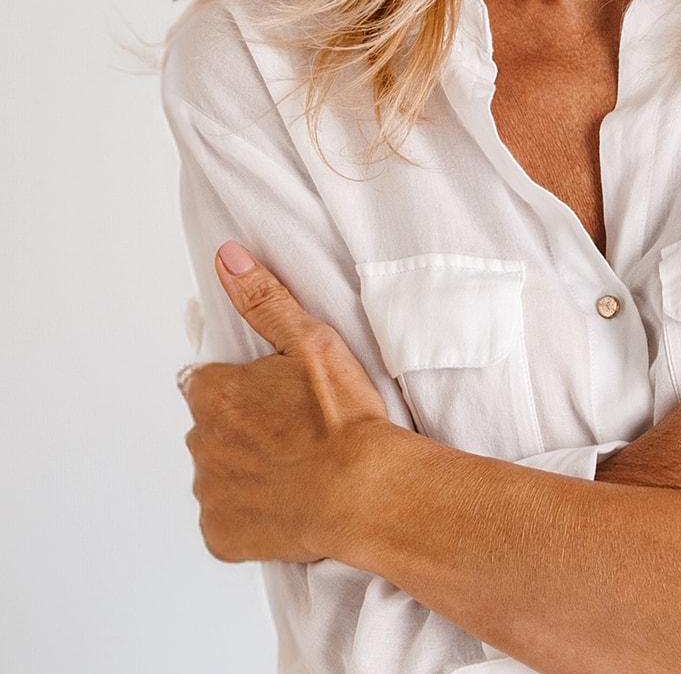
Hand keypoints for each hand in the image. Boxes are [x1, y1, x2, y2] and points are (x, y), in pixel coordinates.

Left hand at [179, 242, 392, 563]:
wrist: (364, 492)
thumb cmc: (342, 418)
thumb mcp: (311, 341)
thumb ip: (263, 298)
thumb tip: (227, 258)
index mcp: (214, 394)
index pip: (204, 382)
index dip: (238, 386)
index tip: (270, 395)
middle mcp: (200, 444)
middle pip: (210, 427)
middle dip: (239, 427)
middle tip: (290, 429)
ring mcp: (209, 494)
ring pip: (217, 473)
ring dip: (243, 469)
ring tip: (294, 466)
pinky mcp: (220, 537)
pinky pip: (225, 520)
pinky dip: (247, 513)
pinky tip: (285, 501)